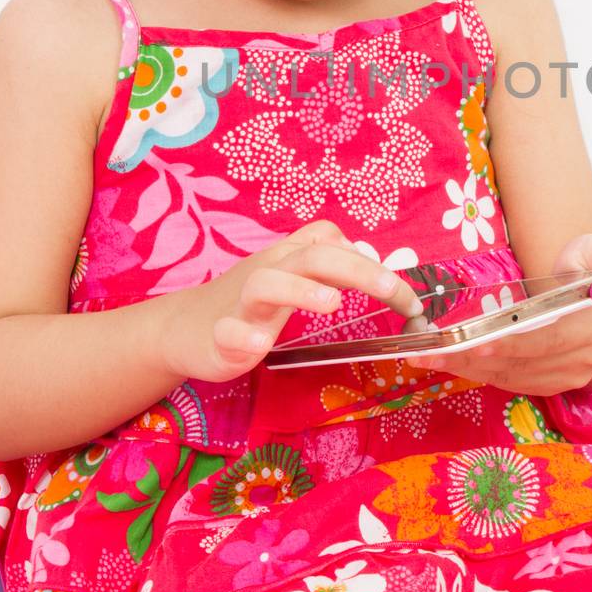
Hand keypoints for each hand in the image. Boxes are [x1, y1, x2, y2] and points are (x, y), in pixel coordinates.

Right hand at [158, 219, 425, 383]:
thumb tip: (379, 271)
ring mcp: (242, 303)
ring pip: (267, 283)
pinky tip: (258, 346)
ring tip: (331, 303)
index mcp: (291, 259)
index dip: (373, 264)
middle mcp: (270, 271)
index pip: (335, 245)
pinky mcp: (218, 335)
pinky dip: (242, 335)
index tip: (408, 299)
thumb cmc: (249, 302)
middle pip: (313, 255)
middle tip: (392, 291)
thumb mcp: (292, 276)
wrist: (183, 328)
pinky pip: (228, 331)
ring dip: (300, 290)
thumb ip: (329, 269)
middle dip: (356, 269)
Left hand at [411, 233, 591, 396]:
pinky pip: (515, 383)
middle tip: (433, 353)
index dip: (513, 344)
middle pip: (524, 363)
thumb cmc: (591, 269)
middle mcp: (587, 356)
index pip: (550, 339)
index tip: (476, 343)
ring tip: (431, 359)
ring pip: (514, 377)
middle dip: (474, 360)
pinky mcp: (555, 382)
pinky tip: (453, 365)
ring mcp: (572, 374)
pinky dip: (482, 375)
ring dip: (470, 371)